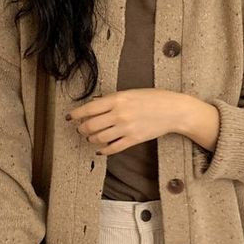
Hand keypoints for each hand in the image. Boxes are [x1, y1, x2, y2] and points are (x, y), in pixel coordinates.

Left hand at [66, 88, 191, 155]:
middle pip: (91, 125)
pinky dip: (103, 150)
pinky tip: (100, 150)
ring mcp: (126, 128)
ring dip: (91, 139)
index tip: (70, 117)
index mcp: (117, 99)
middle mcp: (119, 114)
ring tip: (91, 137)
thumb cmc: (153, 98)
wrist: (173, 110)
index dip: (76, 114)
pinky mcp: (133, 140)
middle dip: (82, 129)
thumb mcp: (130, 93)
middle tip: (81, 129)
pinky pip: (113, 148)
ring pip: (99, 138)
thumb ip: (112, 100)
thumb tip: (95, 105)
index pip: (89, 108)